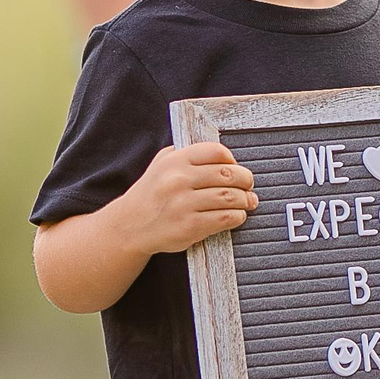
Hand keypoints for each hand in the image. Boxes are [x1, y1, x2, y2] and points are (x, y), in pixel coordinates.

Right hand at [113, 142, 259, 254]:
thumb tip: (222, 155)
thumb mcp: (161, 164)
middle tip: (249, 185)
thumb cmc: (151, 193)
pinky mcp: (189, 227)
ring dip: (245, 200)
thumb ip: (186, 154)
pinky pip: (224, 218)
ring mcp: (184, 204)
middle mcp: (179, 180)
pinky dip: (237, 216)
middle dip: (245, 180)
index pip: (216, 151)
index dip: (232, 159)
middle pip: (227, 174)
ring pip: (229, 197)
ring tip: (249, 202)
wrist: (129, 226)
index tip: (236, 167)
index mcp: (175, 161)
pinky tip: (238, 215)